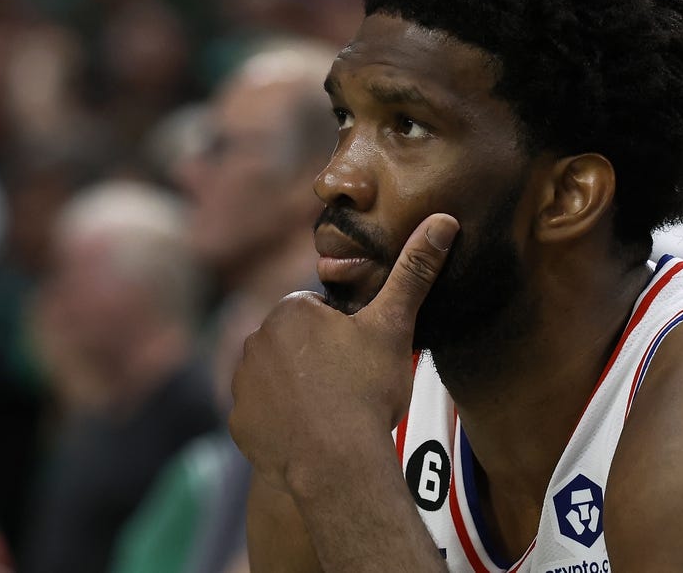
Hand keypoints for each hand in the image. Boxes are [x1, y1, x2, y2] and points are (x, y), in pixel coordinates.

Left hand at [228, 213, 458, 493]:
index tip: (362, 360)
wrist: (338, 462)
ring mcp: (242, 382)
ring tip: (332, 413)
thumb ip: (414, 272)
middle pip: (296, 346)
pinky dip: (280, 423)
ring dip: (298, 390)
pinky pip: (261, 415)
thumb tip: (443, 219)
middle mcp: (255, 338)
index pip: (321, 315)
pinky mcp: (238, 420)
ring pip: (277, 379)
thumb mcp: (394, 326)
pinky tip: (307, 435)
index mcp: (291, 310)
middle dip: (319, 361)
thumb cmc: (367, 390)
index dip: (346, 337)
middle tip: (351, 388)